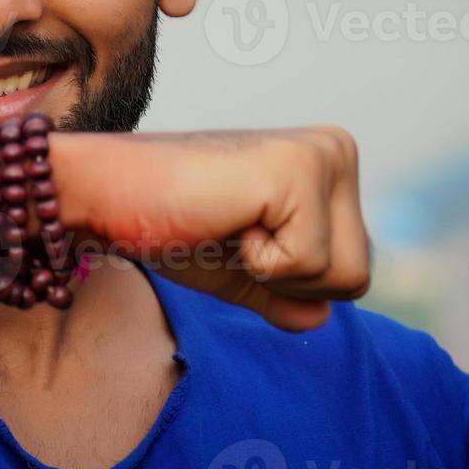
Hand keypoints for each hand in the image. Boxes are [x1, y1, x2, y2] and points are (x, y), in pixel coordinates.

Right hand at [54, 127, 370, 331]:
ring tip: (230, 224)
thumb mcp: (238, 271)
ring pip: (347, 276)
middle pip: (360, 276)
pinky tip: (226, 219)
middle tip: (231, 233)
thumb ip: (286, 295)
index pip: (354, 270)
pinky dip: (260, 264)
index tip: (237, 236)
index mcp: (330, 165)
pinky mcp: (299, 171)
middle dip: (290, 283)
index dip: (289, 282)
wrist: (108, 193)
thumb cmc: (167, 223)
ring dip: (276, 274)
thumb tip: (320, 318)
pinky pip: (308, 265)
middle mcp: (337, 150)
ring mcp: (323, 156)